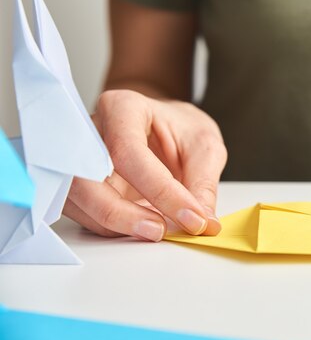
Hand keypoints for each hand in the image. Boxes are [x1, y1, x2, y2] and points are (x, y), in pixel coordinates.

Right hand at [64, 90, 225, 240]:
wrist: (164, 127)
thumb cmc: (180, 128)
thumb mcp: (204, 146)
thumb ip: (203, 184)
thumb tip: (203, 223)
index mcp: (123, 107)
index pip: (130, 152)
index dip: (160, 190)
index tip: (191, 217)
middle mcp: (91, 131)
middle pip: (90, 179)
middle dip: (124, 214)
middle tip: (161, 231)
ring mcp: (78, 160)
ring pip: (80, 202)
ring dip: (116, 225)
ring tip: (156, 231)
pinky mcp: (79, 187)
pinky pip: (85, 215)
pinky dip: (113, 228)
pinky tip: (140, 229)